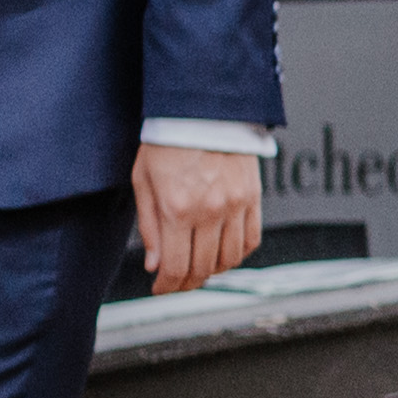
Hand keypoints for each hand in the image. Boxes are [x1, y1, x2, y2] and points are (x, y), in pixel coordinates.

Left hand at [135, 141, 262, 294]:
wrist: (203, 108)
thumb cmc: (168, 140)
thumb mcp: (144, 181)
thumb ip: (149, 226)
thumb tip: (154, 265)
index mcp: (177, 208)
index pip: (175, 267)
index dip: (166, 287)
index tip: (160, 288)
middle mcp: (209, 211)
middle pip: (202, 268)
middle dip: (186, 282)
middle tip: (176, 282)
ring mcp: (235, 205)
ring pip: (228, 260)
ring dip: (212, 271)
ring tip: (198, 268)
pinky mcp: (252, 198)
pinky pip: (251, 240)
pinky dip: (237, 254)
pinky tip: (223, 252)